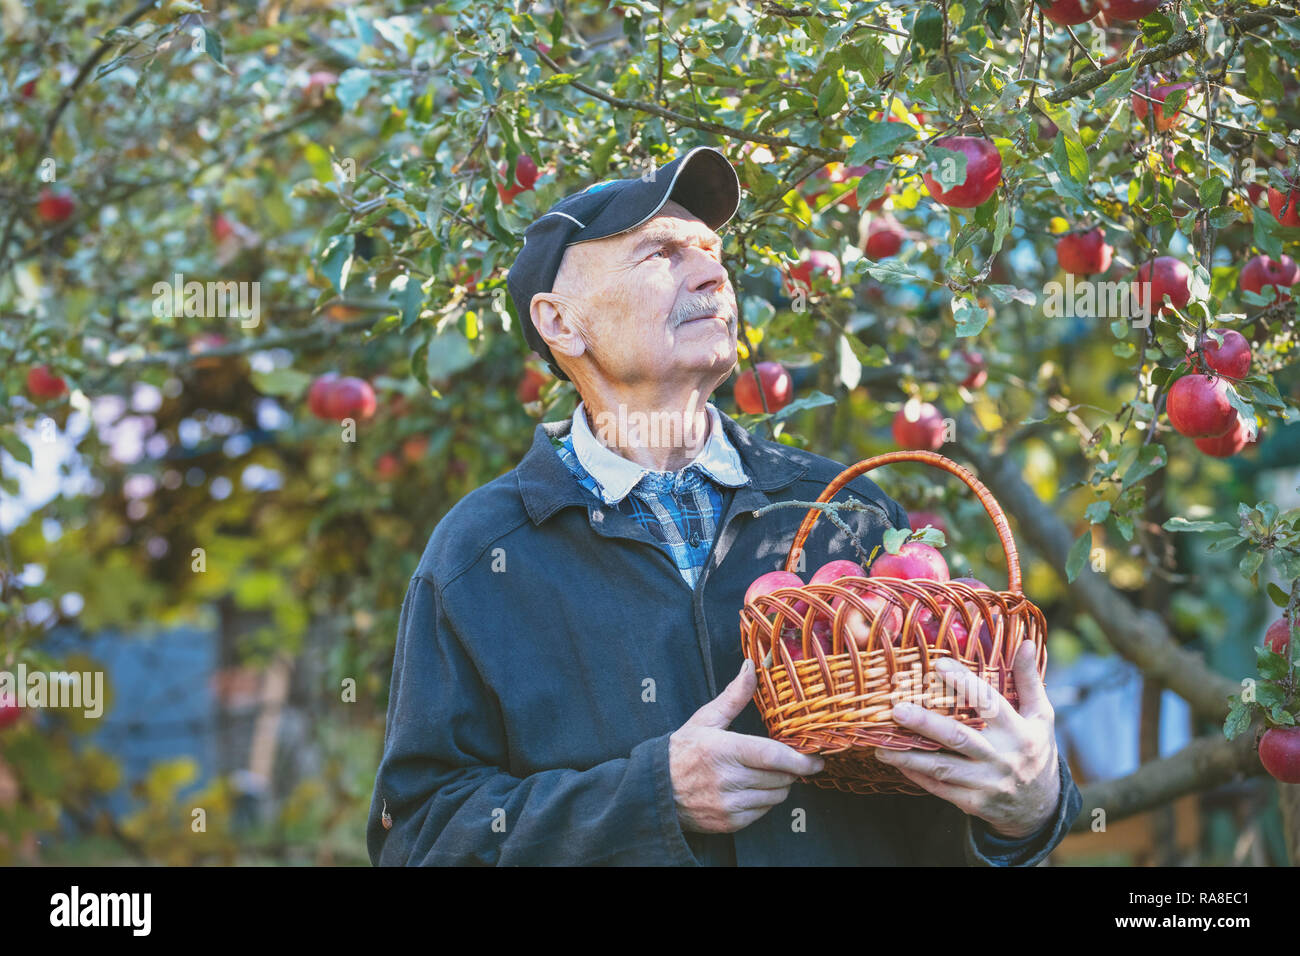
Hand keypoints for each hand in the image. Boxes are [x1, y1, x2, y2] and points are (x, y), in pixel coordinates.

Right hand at [669, 659, 824, 833]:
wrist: (656, 790)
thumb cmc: (683, 750)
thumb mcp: (706, 719)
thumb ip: (734, 696)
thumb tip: (751, 666)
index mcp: (723, 749)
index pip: (772, 755)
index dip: (800, 759)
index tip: (817, 759)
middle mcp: (727, 779)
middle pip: (781, 777)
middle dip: (790, 769)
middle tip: (786, 761)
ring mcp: (728, 804)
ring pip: (776, 797)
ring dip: (779, 785)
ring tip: (764, 773)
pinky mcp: (729, 823)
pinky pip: (763, 812)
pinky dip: (764, 801)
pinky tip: (750, 789)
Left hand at [874, 641, 1060, 839]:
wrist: (1040, 806)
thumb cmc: (1035, 749)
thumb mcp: (1041, 716)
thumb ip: (1029, 680)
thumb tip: (1025, 643)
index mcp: (1019, 732)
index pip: (989, 703)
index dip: (964, 683)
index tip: (937, 664)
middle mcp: (1001, 757)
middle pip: (959, 738)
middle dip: (926, 724)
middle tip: (897, 709)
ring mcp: (985, 782)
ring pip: (942, 768)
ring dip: (909, 756)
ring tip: (880, 745)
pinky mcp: (972, 802)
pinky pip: (939, 788)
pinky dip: (914, 774)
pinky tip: (894, 760)